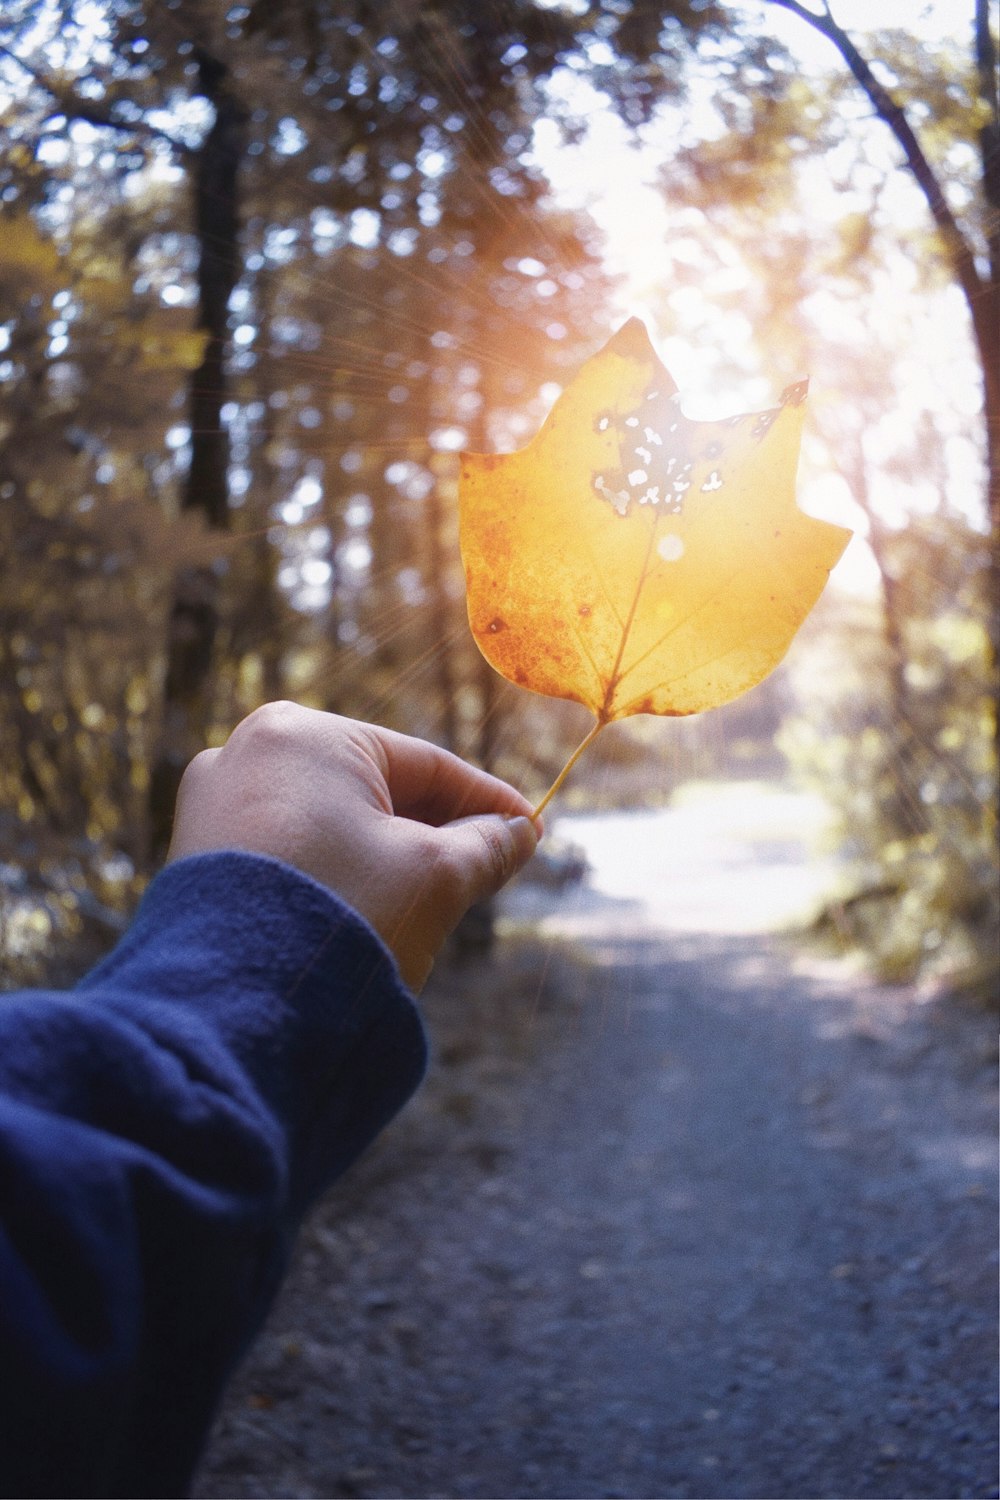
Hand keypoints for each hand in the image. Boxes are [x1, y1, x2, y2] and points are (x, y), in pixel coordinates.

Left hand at [167, 702, 539, 989]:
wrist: (236, 1009)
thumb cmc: (341, 919)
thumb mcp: (435, 877)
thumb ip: (486, 846)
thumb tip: (519, 834)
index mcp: (306, 733)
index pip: (424, 763)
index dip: (487, 802)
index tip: (531, 831)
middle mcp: (247, 752)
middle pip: (375, 790)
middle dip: (434, 831)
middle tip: (489, 867)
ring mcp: (214, 804)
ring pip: (332, 823)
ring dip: (387, 856)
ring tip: (435, 899)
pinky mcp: (199, 856)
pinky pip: (289, 850)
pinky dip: (336, 873)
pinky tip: (369, 911)